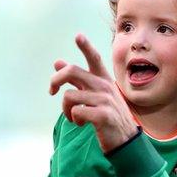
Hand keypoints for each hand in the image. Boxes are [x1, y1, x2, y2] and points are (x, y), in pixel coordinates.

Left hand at [49, 33, 138, 152]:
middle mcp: (105, 86)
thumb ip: (77, 79)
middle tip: (51, 91)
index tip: (78, 36)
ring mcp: (105, 100)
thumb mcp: (95, 94)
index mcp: (104, 80)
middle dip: (55, 80)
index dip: (85, 46)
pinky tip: (82, 123)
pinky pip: (76, 111)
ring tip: (74, 116)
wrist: (125, 140)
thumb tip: (57, 62)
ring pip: (69, 96)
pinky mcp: (103, 115)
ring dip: (66, 109)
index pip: (94, 58)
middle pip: (72, 71)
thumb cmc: (108, 115)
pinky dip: (74, 119)